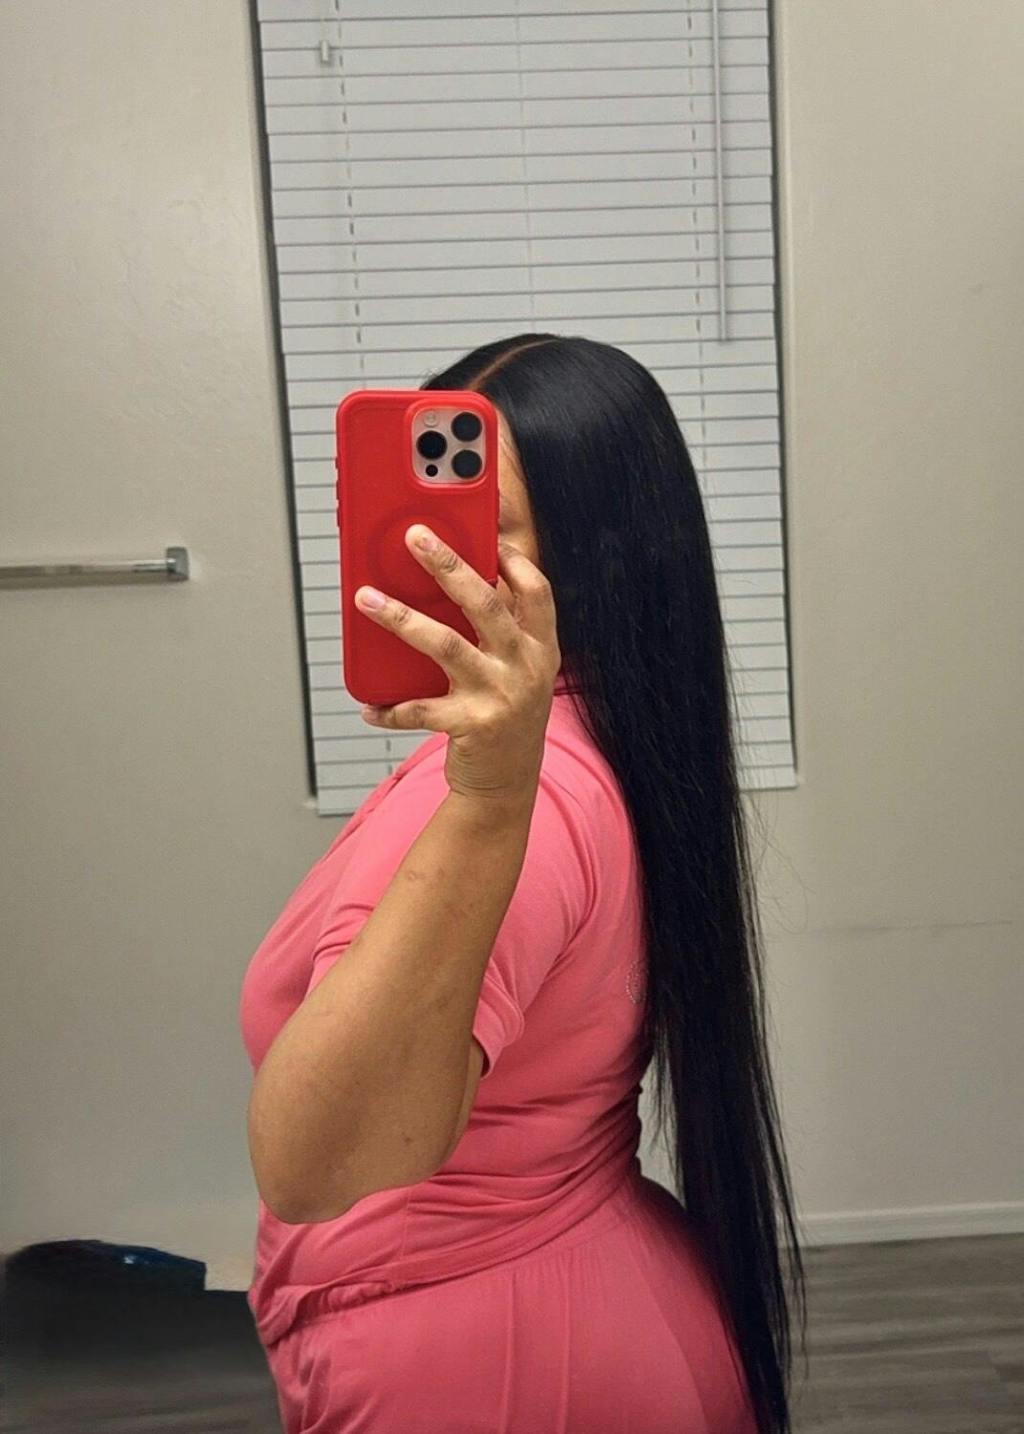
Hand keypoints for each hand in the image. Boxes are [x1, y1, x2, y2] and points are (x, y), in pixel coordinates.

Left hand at [354, 524, 560, 805]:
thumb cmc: (505, 718)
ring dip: (401, 618)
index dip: (512, 560)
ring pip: (445, 645)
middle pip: (484, 603)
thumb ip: (499, 633)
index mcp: (540, 648)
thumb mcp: (518, 671)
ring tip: (366, 598)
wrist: (507, 784)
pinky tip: (369, 706)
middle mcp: (526, 667)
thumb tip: (453, 584)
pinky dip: (390, 708)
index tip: (484, 536)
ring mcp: (500, 696)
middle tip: (415, 537)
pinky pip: (420, 709)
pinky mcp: (473, 725)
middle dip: (447, 564)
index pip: (536, 591)